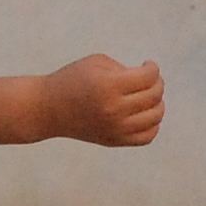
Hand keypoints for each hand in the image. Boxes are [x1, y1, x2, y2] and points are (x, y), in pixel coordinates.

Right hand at [43, 55, 163, 146]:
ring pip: (155, 117)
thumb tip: (151, 81)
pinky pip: (147, 136)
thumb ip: (126, 69)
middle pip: (154, 96)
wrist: (48, 109)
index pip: (148, 77)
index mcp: (109, 86)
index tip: (146, 65)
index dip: (152, 68)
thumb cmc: (72, 80)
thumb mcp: (97, 64)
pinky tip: (144, 113)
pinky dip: (152, 124)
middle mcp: (114, 109)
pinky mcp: (114, 141)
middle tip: (148, 79)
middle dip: (157, 83)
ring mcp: (115, 128)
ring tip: (147, 96)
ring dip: (157, 103)